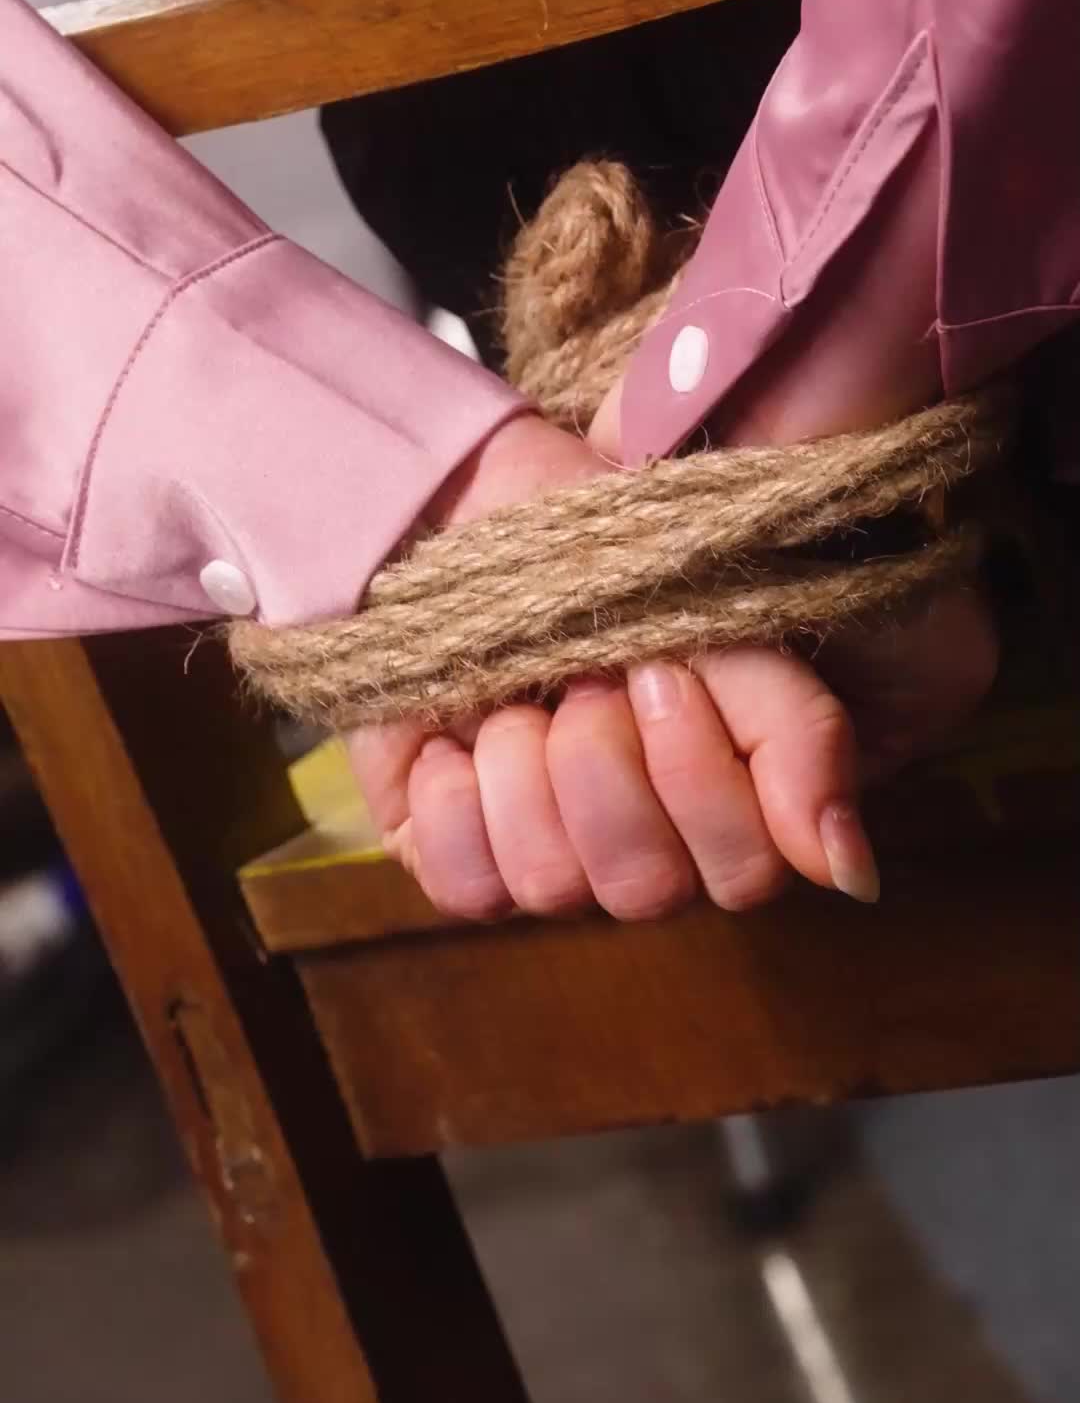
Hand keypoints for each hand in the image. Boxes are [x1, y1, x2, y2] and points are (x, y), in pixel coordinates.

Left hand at [348, 411, 995, 922]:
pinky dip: (454, 791)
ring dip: (524, 761)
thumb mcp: (729, 625)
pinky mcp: (454, 861)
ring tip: (518, 693)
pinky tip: (459, 736)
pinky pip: (464, 881)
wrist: (488, 515)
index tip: (663, 671)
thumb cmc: (624, 567)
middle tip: (583, 675)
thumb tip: (851, 876)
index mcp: (722, 813)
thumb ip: (801, 740)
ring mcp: (546, 868)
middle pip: (644, 887)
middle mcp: (642, 858)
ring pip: (549, 884)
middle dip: (602, 758)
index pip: (744, 873)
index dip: (697, 775)